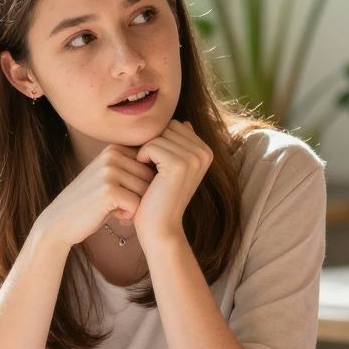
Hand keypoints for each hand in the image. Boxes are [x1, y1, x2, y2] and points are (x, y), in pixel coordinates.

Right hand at [32, 145, 154, 246]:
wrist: (61, 221)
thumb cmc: (92, 202)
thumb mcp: (110, 177)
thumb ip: (132, 168)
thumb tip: (168, 163)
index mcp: (115, 148)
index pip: (150, 165)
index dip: (142, 185)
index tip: (124, 193)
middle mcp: (112, 155)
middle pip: (150, 178)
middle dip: (140, 196)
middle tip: (120, 205)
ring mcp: (109, 171)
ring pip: (146, 191)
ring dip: (135, 206)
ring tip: (116, 209)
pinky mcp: (108, 190)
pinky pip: (137, 204)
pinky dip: (129, 215)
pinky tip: (114, 215)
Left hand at [132, 121, 211, 247]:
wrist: (160, 227)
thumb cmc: (160, 196)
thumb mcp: (174, 167)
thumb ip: (180, 144)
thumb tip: (185, 121)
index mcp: (205, 151)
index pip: (174, 125)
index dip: (159, 141)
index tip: (159, 165)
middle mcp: (204, 152)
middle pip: (167, 127)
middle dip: (153, 144)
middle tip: (152, 170)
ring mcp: (194, 158)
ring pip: (158, 136)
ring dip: (147, 152)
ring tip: (151, 174)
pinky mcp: (179, 164)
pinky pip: (151, 145)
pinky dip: (142, 158)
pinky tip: (147, 175)